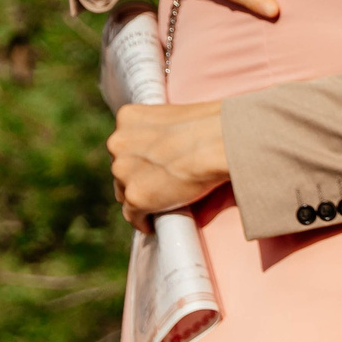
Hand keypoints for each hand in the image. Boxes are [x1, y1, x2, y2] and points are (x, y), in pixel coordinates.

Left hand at [110, 101, 230, 228]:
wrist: (224, 141)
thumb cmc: (217, 125)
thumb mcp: (182, 118)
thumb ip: (166, 133)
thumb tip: (173, 154)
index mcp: (129, 118)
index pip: (126, 145)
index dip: (142, 158)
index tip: (155, 167)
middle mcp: (118, 143)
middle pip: (121, 169)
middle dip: (139, 178)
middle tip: (163, 185)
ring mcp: (124, 171)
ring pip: (125, 193)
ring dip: (142, 198)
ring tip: (164, 203)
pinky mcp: (136, 196)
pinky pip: (134, 216)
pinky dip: (144, 221)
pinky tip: (155, 223)